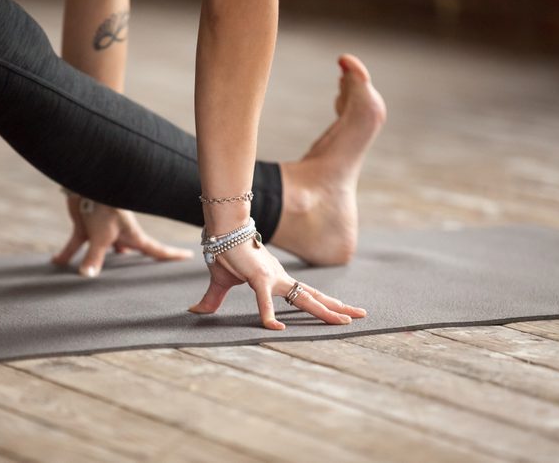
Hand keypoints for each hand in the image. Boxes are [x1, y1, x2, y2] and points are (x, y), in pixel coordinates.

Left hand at [51, 193, 193, 276]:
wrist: (85, 181)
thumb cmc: (103, 205)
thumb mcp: (101, 236)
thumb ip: (94, 258)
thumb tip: (87, 277)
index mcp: (133, 237)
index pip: (157, 251)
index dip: (173, 255)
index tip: (188, 256)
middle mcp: (120, 236)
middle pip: (129, 254)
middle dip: (133, 264)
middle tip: (141, 276)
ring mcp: (103, 232)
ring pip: (99, 252)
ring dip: (93, 261)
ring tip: (89, 275)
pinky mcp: (86, 227)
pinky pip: (76, 245)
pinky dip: (67, 254)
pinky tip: (56, 262)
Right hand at [188, 238, 366, 329]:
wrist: (221, 228)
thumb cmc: (223, 252)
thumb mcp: (221, 283)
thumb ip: (214, 299)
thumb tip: (196, 312)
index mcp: (276, 279)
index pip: (306, 294)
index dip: (325, 304)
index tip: (342, 312)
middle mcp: (281, 279)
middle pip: (315, 297)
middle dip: (338, 308)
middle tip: (361, 317)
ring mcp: (272, 278)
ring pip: (305, 298)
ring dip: (325, 311)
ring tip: (345, 322)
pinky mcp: (257, 278)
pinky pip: (264, 301)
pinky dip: (268, 316)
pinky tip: (276, 330)